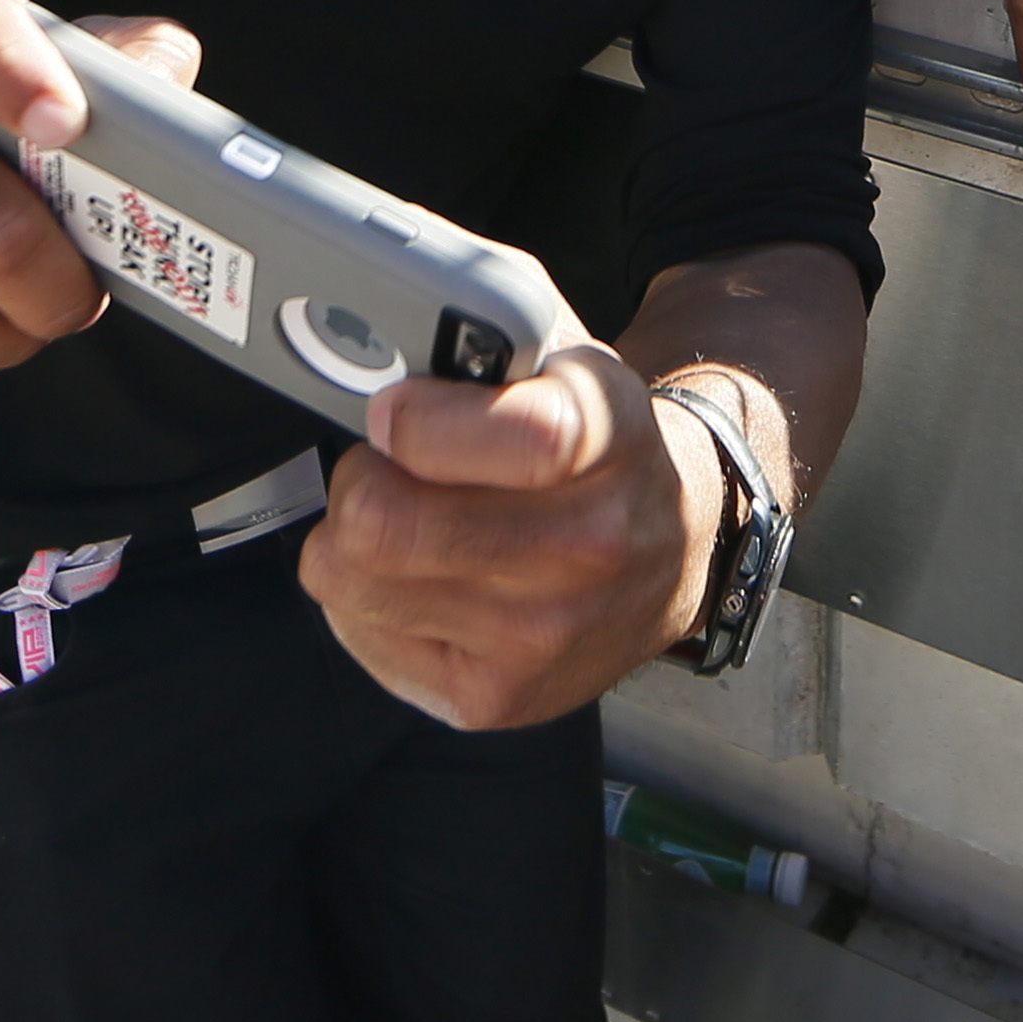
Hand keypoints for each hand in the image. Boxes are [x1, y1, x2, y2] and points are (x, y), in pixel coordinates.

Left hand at [297, 341, 716, 731]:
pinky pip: (357, 631)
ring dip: (352, 542)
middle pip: (383, 525)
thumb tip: (379, 323)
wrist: (673, 550)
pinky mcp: (495, 698)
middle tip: (384, 470)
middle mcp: (589, 547)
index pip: (514, 437)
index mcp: (610, 439)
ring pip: (349, 579)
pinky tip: (419, 578)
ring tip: (405, 523)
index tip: (393, 411)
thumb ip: (484, 324)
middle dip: (360, 481)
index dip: (419, 420)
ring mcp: (543, 635)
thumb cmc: (595, 445)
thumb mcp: (566, 357)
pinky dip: (367, 598)